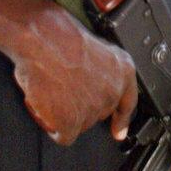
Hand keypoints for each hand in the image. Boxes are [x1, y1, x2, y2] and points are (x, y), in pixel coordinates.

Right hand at [6, 4, 137, 145]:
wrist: (43, 40)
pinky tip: (48, 110)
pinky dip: (54, 127)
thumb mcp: (94, 47)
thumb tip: (89, 81)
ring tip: (54, 91)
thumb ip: (99, 69)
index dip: (122, 119)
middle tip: (67, 90)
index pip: (127, 102)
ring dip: (67, 114)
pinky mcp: (73, 122)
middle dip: (83, 106)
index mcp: (122, 68)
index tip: (119, 132)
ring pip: (80, 123)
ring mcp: (94, 108)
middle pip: (98, 113)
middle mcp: (112, 90)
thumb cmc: (61, 34)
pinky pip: (64, 135)